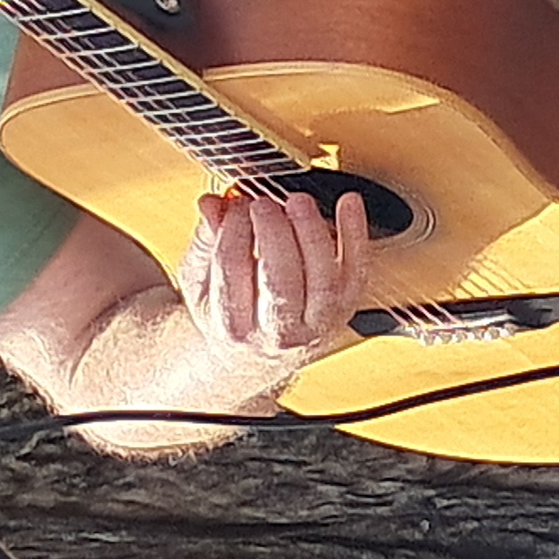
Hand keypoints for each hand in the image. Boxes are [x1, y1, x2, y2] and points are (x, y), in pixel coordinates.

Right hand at [177, 188, 374, 372]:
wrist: (258, 357)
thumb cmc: (232, 317)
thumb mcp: (201, 286)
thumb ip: (205, 243)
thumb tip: (211, 205)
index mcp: (234, 327)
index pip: (232, 273)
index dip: (233, 230)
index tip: (234, 205)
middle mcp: (278, 332)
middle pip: (281, 283)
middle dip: (273, 234)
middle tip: (263, 204)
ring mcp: (316, 321)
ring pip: (322, 281)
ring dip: (311, 233)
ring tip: (297, 201)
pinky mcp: (344, 306)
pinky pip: (357, 271)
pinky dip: (355, 235)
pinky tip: (348, 203)